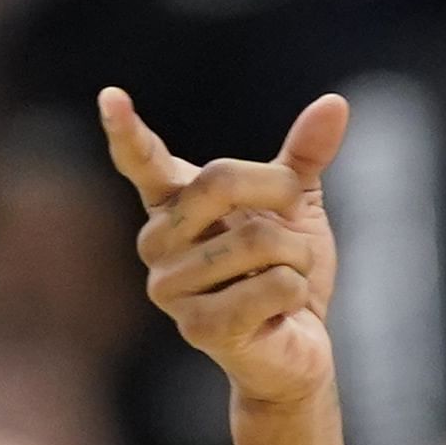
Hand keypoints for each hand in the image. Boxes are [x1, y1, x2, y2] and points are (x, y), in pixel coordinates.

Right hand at [101, 90, 343, 408]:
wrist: (297, 347)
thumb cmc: (285, 271)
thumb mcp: (296, 206)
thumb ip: (303, 156)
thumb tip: (335, 103)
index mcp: (173, 206)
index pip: (143, 162)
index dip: (126, 130)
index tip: (110, 97)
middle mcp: (157, 243)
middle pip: (221, 181)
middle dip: (279, 196)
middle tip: (291, 226)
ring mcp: (171, 288)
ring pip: (259, 239)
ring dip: (297, 256)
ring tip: (284, 280)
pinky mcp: (199, 328)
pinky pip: (273, 285)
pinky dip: (297, 292)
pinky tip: (281, 310)